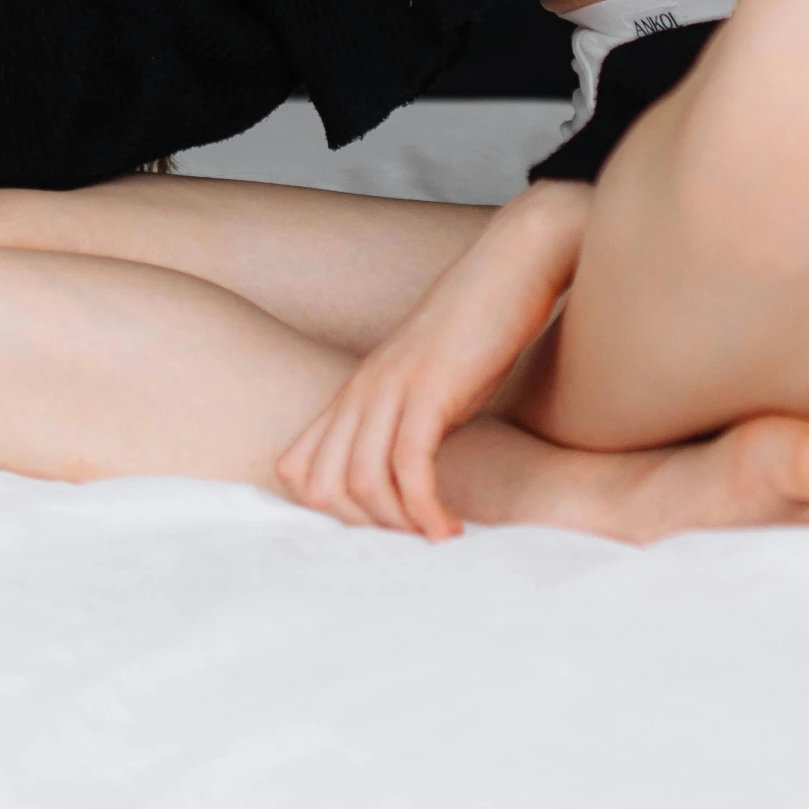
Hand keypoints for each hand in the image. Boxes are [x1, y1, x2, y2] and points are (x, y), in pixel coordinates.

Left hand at [275, 183, 588, 540]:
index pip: (297, 469)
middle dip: (365, 531)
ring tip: (436, 536)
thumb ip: (405, 423)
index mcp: (354, 390)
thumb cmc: (477, 329)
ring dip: (399, 527)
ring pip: (361, 483)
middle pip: (322, 487)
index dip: (328, 515)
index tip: (379, 531)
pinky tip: (451, 527)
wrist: (512, 266)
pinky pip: (410, 467)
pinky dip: (427, 510)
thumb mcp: (427, 382)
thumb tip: (405, 479)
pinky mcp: (430, 390)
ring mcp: (391, 388)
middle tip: (408, 541)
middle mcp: (361, 390)